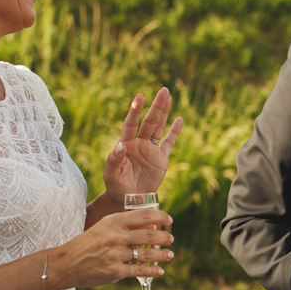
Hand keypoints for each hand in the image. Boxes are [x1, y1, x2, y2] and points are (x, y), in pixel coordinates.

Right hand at [54, 208, 174, 289]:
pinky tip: (159, 271)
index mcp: (113, 221)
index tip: (169, 220)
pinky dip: (153, 271)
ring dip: (162, 255)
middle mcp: (116, 236)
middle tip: (171, 239)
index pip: (144, 215)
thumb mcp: (103, 227)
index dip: (160, 217)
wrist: (66, 263)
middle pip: (150, 235)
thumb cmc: (87, 243)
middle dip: (165, 238)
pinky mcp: (116, 271)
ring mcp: (116, 254)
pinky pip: (140, 270)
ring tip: (170, 255)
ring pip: (148, 254)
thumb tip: (149, 225)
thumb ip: (123, 225)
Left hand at [102, 88, 184, 207]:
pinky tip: (179, 120)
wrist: (128, 199)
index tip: (140, 97)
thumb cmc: (116, 186)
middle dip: (156, 106)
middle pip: (149, 122)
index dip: (135, 111)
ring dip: (164, 113)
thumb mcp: (111, 174)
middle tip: (163, 90)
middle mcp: (139, 144)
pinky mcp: (161, 159)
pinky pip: (169, 143)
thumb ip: (114, 160)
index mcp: (126, 145)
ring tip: (168, 96)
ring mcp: (151, 150)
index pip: (131, 124)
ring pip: (159, 128)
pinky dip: (174, 132)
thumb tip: (121, 145)